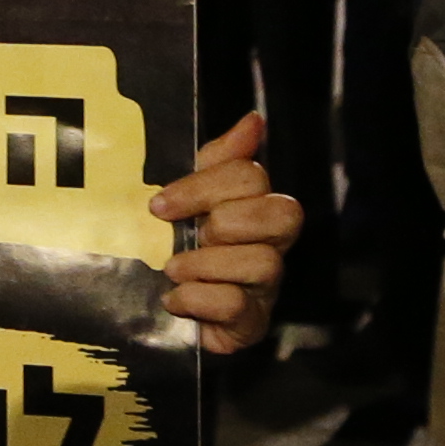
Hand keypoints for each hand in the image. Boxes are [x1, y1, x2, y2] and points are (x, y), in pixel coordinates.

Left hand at [156, 111, 299, 351]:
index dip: (205, 186)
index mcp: (257, 206)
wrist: (163, 313)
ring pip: (263, 263)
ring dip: (206, 265)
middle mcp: (273, 244)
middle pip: (283, 214)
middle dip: (225, 222)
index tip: (161, 205)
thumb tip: (253, 120)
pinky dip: (198, 300)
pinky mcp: (251, 324)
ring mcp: (266, 287)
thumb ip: (220, 159)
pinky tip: (175, 300)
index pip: (253, 177)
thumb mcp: (191, 198)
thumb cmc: (182, 247)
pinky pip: (237, 306)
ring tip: (173, 270)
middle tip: (188, 236)